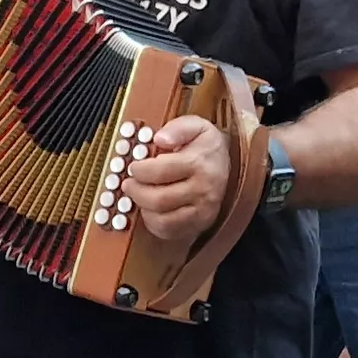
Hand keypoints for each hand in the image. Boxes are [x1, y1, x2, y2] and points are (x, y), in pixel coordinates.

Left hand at [119, 114, 233, 240]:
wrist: (229, 166)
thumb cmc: (206, 146)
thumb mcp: (196, 126)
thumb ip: (177, 128)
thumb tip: (159, 138)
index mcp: (199, 163)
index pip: (161, 171)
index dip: (140, 170)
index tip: (133, 167)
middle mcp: (203, 190)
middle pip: (159, 199)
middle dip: (136, 191)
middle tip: (128, 183)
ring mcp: (202, 210)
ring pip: (163, 219)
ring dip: (143, 208)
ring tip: (138, 195)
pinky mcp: (199, 224)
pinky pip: (169, 231)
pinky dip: (153, 223)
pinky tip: (150, 209)